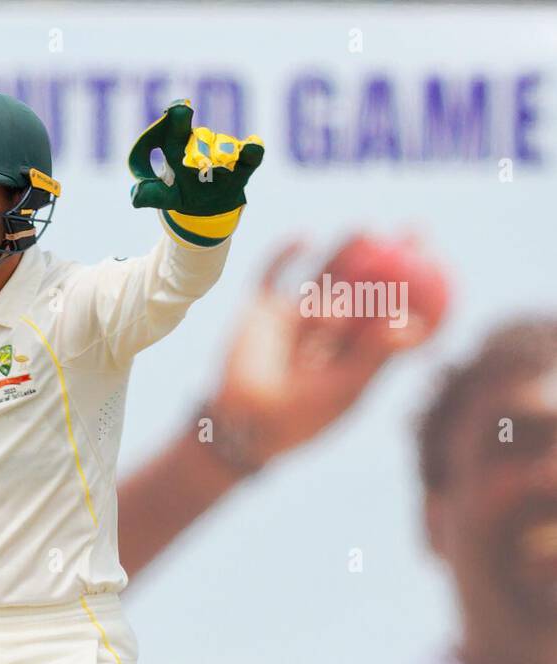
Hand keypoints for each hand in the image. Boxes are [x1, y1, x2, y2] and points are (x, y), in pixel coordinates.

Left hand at [129, 99, 263, 245]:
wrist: (206, 205)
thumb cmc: (180, 192)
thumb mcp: (163, 196)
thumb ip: (149, 195)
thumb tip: (136, 196)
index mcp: (176, 143)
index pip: (173, 125)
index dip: (175, 114)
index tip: (178, 107)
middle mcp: (199, 141)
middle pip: (193, 130)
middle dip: (183, 121)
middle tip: (181, 111)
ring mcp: (222, 151)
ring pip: (219, 146)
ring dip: (215, 153)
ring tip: (212, 170)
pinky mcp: (242, 166)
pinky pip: (250, 156)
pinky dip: (252, 151)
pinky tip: (252, 145)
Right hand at [207, 234, 449, 464]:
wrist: (240, 424)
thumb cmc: (297, 417)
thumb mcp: (341, 388)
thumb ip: (374, 355)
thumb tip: (417, 324)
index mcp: (356, 353)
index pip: (392, 311)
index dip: (416, 285)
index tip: (437, 259)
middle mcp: (328, 332)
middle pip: (365, 285)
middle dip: (392, 256)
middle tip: (414, 228)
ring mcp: (294, 318)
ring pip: (324, 276)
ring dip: (345, 250)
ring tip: (365, 227)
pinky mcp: (261, 311)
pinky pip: (274, 274)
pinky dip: (285, 254)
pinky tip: (305, 237)